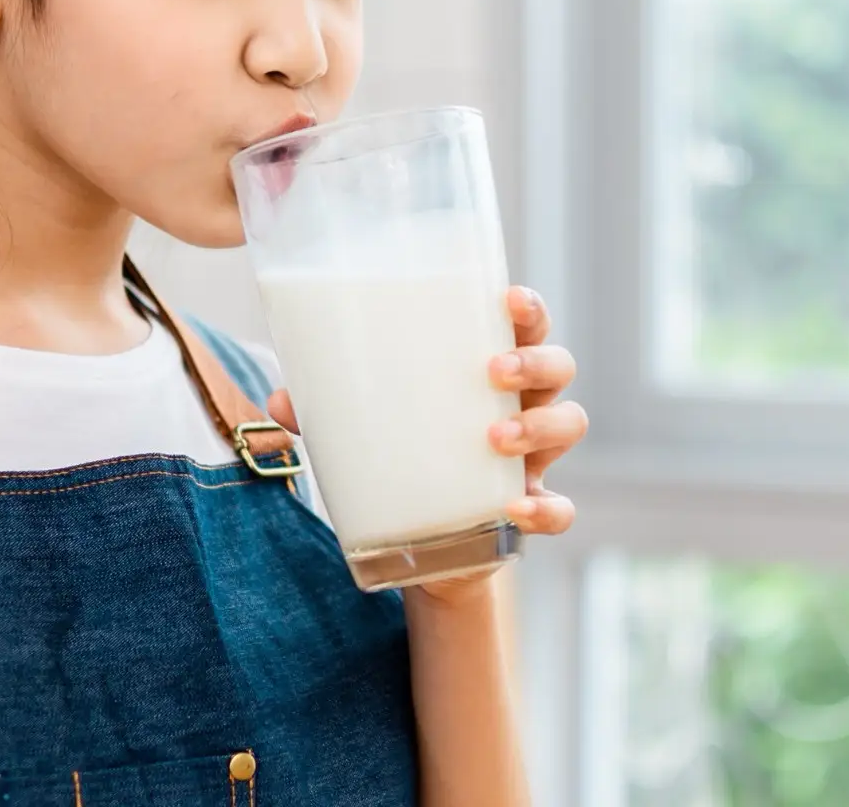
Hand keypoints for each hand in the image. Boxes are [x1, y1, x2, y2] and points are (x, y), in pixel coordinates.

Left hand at [262, 285, 586, 600]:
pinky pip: (560, 510)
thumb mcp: (367, 429)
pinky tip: (516, 510)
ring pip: (570, 424)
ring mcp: (533, 460)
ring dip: (539, 426)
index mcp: (491, 371)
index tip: (508, 299)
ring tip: (495, 435)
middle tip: (492, 372)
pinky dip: (546, 510)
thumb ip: (326, 411)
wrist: (425, 549)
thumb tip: (277, 400)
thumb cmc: (404, 457)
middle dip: (534, 363)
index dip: (528, 309)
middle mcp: (523, 406)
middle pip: (559, 366)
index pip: (526, 325)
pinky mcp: (529, 513)